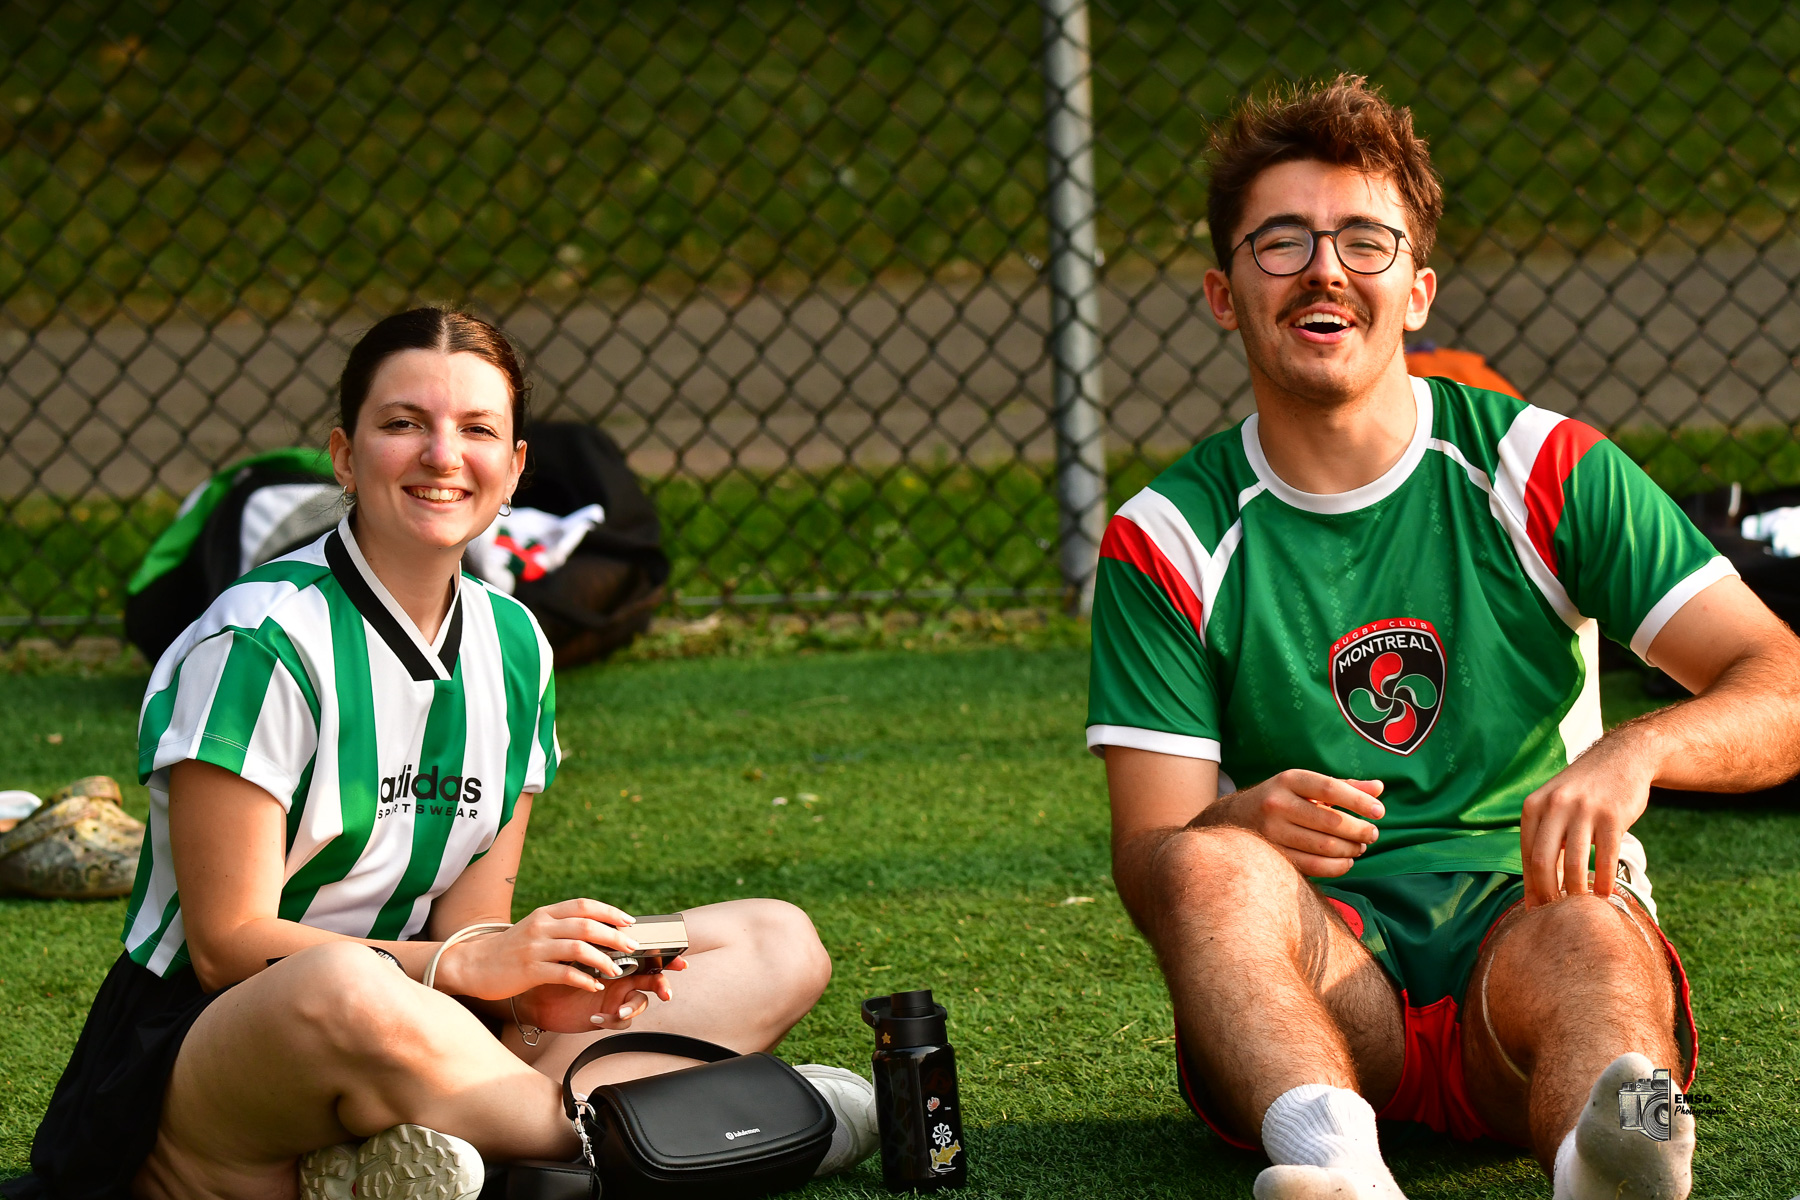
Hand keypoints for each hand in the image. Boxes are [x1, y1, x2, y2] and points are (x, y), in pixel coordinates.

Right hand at [434, 898, 640, 999]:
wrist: (472, 964)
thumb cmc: (510, 949)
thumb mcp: (535, 929)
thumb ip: (561, 927)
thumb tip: (598, 930)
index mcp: (545, 914)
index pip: (583, 905)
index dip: (609, 911)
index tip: (629, 921)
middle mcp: (541, 926)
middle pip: (586, 925)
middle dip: (614, 935)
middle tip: (633, 946)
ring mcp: (535, 948)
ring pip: (578, 948)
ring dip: (603, 959)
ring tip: (618, 969)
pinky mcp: (529, 971)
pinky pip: (563, 973)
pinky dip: (583, 979)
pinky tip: (595, 986)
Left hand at [519, 955, 688, 1033]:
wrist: (535, 992)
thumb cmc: (555, 966)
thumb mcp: (572, 949)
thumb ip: (591, 940)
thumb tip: (604, 924)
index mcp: (620, 957)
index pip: (648, 954)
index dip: (667, 957)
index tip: (680, 958)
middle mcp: (623, 977)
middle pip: (653, 980)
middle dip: (663, 985)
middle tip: (665, 992)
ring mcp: (616, 997)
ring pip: (640, 1002)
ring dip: (633, 1007)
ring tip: (619, 1009)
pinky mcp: (607, 1015)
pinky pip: (620, 1021)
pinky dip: (610, 1019)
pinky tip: (595, 1016)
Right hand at [1197, 769, 1383, 876]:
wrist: (1234, 818)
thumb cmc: (1283, 799)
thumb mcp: (1307, 786)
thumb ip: (1344, 787)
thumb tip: (1379, 789)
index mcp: (1288, 780)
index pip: (1330, 788)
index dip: (1358, 801)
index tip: (1380, 812)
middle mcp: (1277, 803)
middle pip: (1330, 821)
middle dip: (1358, 830)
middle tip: (1372, 833)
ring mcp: (1272, 831)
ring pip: (1324, 846)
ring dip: (1350, 849)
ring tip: (1360, 847)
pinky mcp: (1272, 855)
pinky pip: (1313, 866)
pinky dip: (1337, 866)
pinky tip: (1346, 861)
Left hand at [1519, 737, 1653, 908]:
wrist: (1623, 756)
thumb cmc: (1585, 789)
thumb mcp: (1555, 803)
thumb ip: (1544, 834)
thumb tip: (1536, 882)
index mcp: (1534, 806)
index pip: (1526, 854)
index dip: (1530, 886)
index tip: (1535, 910)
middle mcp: (1555, 806)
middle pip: (1542, 862)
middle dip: (1547, 894)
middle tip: (1555, 916)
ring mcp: (1584, 810)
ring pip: (1573, 863)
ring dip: (1576, 892)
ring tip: (1579, 909)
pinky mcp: (1612, 816)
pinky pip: (1605, 857)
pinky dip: (1603, 881)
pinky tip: (1604, 895)